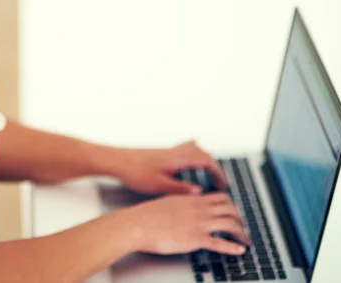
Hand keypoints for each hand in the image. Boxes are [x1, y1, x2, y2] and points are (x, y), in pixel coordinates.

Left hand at [111, 140, 227, 194]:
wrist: (116, 160)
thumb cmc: (135, 172)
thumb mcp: (158, 185)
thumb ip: (180, 188)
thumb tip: (199, 192)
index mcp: (177, 159)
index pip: (206, 161)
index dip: (218, 173)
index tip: (224, 185)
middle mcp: (175, 151)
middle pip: (203, 154)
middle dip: (215, 167)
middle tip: (220, 182)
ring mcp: (168, 150)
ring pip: (194, 149)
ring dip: (205, 159)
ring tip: (210, 172)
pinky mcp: (161, 152)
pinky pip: (184, 148)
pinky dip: (193, 152)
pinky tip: (189, 156)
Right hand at [125, 192, 250, 254]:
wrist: (138, 224)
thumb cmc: (147, 214)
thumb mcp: (169, 200)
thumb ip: (183, 199)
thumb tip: (190, 198)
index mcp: (192, 199)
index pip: (220, 197)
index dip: (231, 205)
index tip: (233, 212)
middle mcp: (199, 209)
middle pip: (230, 208)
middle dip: (240, 218)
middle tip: (242, 227)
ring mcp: (198, 224)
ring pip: (229, 223)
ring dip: (241, 232)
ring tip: (245, 240)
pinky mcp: (195, 239)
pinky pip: (220, 243)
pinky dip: (233, 247)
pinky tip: (240, 250)